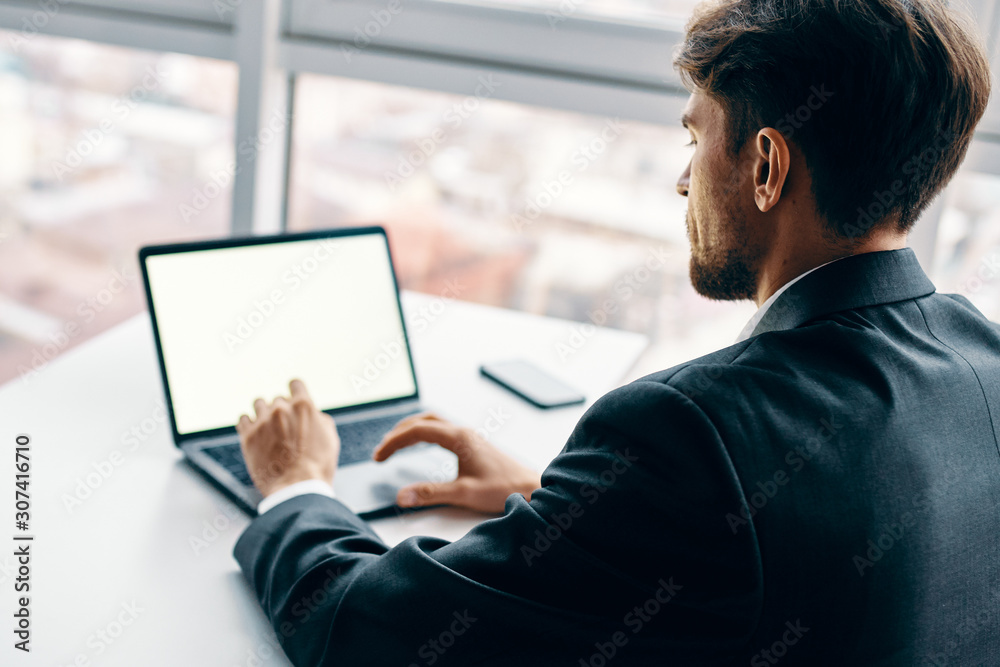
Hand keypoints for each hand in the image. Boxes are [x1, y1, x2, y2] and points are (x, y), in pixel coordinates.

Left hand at [237, 379, 339, 497]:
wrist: (297, 489)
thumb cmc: (318, 465)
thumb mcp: (330, 437)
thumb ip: (318, 418)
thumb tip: (310, 414)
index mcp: (303, 406)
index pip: (295, 384)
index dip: (296, 393)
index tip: (295, 402)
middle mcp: (281, 409)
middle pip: (278, 399)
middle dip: (283, 411)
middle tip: (286, 429)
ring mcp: (262, 422)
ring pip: (259, 404)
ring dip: (264, 413)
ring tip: (269, 429)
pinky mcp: (248, 436)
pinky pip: (243, 419)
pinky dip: (249, 424)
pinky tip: (256, 434)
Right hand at [373, 413, 541, 513]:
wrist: (530, 487)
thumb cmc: (503, 488)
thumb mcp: (464, 494)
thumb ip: (431, 494)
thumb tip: (401, 497)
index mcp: (459, 438)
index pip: (417, 431)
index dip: (393, 443)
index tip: (378, 458)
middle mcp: (462, 432)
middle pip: (422, 421)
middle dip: (398, 433)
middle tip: (381, 452)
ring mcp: (468, 436)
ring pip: (433, 422)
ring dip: (411, 430)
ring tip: (394, 445)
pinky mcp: (472, 444)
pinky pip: (442, 430)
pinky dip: (424, 434)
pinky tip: (422, 446)